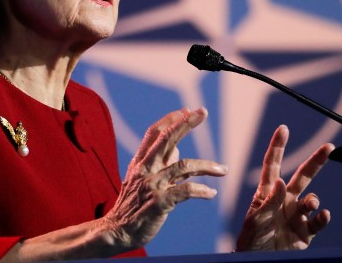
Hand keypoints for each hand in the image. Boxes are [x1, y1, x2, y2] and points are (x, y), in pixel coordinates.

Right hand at [102, 107, 226, 249]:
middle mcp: (146, 169)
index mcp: (140, 162)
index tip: (188, 110)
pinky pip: (186, 191)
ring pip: (184, 165)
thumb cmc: (133, 205)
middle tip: (203, 111)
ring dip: (208, 166)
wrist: (117, 231)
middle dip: (186, 123)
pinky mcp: (160, 202)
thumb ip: (161, 164)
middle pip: (167, 138)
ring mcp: (152, 185)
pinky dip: (202, 190)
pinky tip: (212, 193)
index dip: (171, 119)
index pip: (154, 133)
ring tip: (224, 170)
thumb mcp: (142, 179)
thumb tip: (177, 149)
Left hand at [235, 125, 333, 251]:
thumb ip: (269, 202)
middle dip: (316, 161)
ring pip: (312, 199)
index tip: (283, 129)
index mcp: (268, 194)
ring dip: (314, 199)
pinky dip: (323, 217)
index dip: (277, 147)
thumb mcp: (256, 221)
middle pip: (303, 176)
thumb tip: (281, 182)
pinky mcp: (305, 232)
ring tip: (312, 203)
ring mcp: (296, 216)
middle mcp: (284, 201)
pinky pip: (318, 222)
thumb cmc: (251, 242)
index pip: (273, 165)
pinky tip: (323, 214)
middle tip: (329, 147)